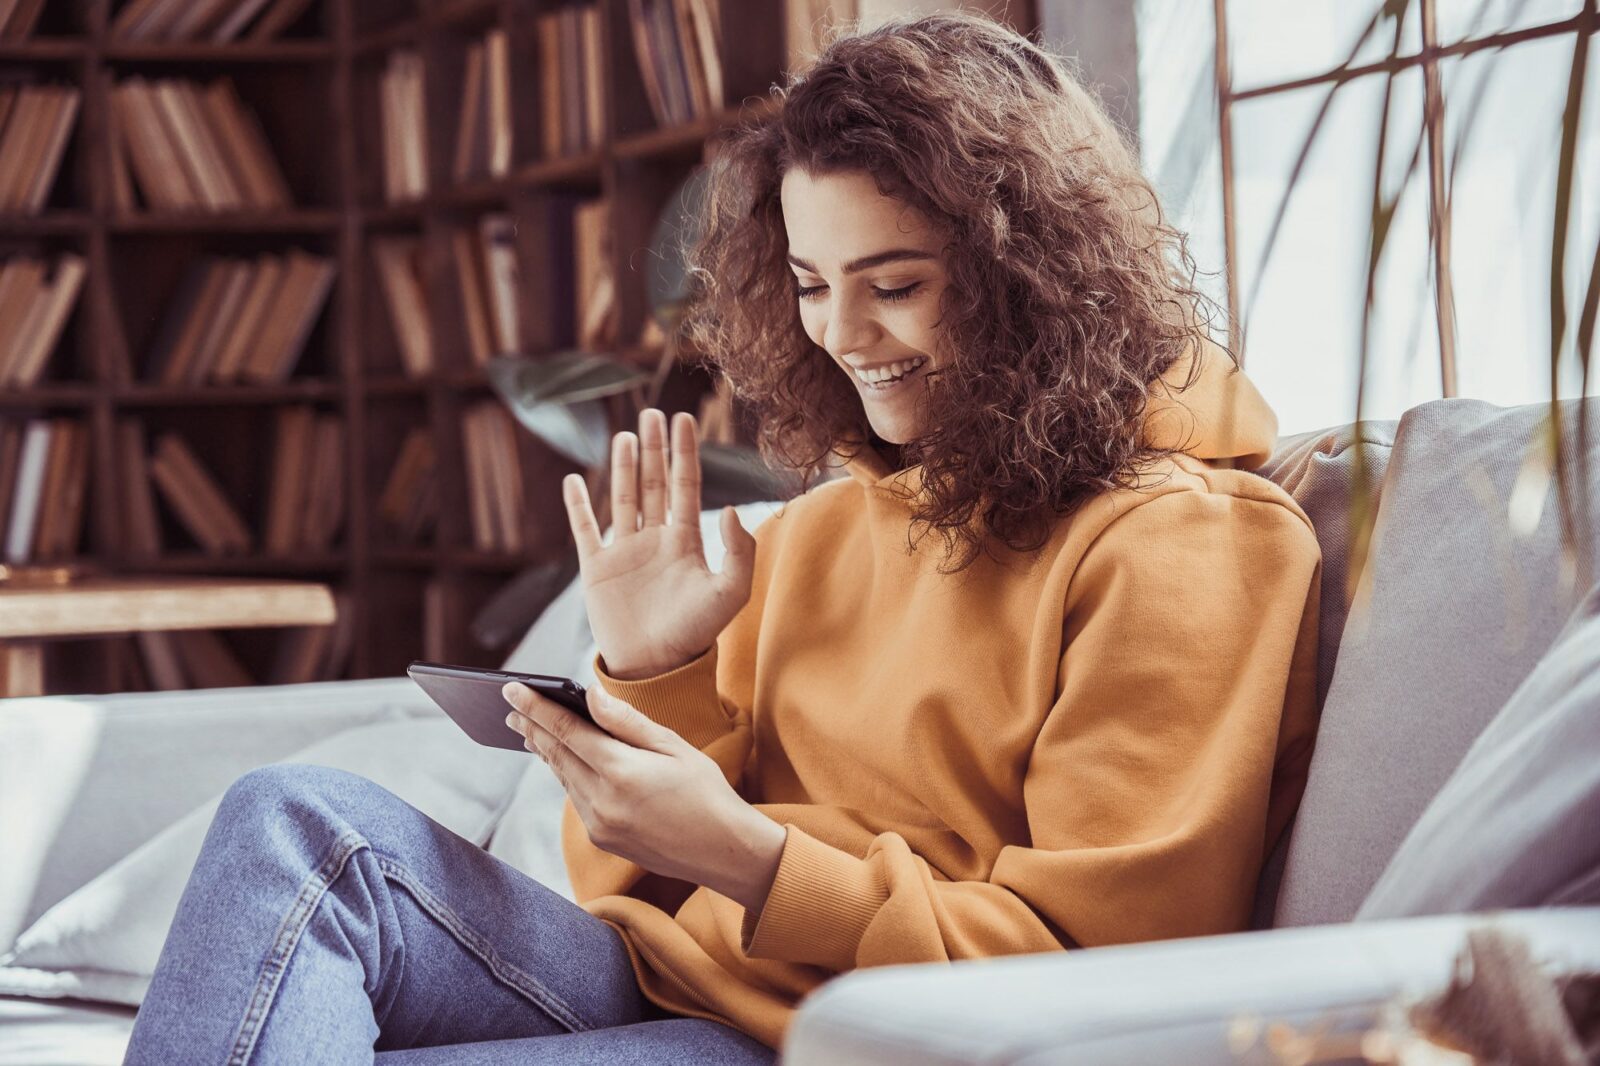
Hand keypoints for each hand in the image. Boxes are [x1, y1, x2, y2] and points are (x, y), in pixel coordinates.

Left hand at [502, 680, 784, 912]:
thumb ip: (628, 722)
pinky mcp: (602, 839)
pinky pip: (577, 799)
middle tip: (510, 709)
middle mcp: (602, 801)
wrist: (724, 852)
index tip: (511, 690)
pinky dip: (568, 776)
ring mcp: (599, 825)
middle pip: (556, 755)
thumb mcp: (674, 747)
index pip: (567, 731)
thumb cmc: (707, 792)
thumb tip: (590, 696)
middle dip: (532, 729)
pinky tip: (566, 763)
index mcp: (621, 772)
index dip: (537, 708)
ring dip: (546, 752)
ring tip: (531, 731)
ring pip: (564, 779)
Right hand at [563, 409, 756, 679]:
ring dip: (622, 466)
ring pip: (623, 497)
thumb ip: (738, 552)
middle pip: (653, 483)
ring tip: (626, 435)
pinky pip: (585, 529)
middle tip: (653, 413)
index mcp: (685, 542)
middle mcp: (654, 540)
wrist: (655, 667)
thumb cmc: (696, 634)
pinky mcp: (596, 568)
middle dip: (654, 448)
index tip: (685, 418)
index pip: (685, 485)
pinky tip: (574, 480)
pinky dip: (578, 505)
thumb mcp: (729, 593)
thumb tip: (728, 508)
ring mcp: (624, 551)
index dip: (685, 452)